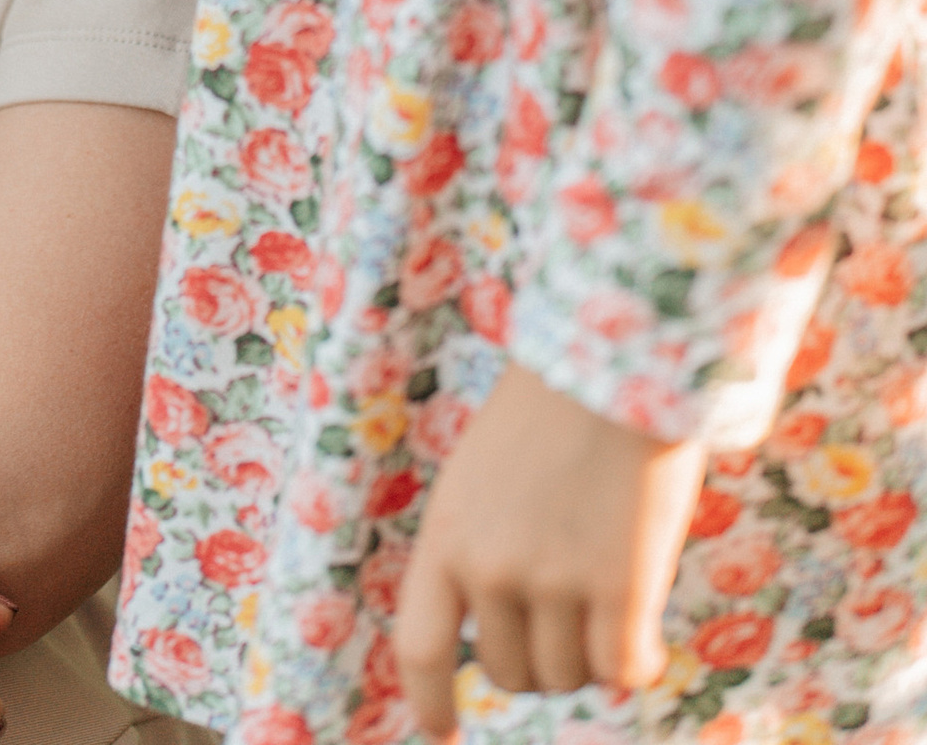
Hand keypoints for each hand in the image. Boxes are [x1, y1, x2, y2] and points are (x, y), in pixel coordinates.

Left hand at [394, 361, 705, 736]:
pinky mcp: (620, 588)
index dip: (430, 699)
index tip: (442, 731)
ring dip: (591, 657)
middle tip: (570, 616)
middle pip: (511, 673)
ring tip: (608, 600)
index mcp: (446, 533)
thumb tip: (502, 635)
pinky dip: (638, 662)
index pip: (420, 645)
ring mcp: (555, 581)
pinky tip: (648, 633)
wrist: (615, 359)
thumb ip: (480, 548)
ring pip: (570, 677)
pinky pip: (624, 671)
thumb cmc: (550, 411)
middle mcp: (491, 567)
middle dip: (540, 660)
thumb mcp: (481, 476)